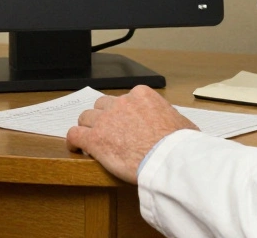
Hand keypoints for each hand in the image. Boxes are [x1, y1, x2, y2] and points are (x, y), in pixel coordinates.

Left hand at [65, 86, 197, 183]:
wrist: (168, 160)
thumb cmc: (178, 145)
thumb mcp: (183, 124)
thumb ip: (173, 118)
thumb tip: (178, 125)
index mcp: (142, 95)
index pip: (125, 98)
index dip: (122, 113)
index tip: (124, 123)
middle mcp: (121, 103)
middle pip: (103, 105)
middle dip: (104, 118)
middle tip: (108, 132)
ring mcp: (106, 120)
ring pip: (86, 118)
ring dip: (88, 128)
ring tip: (91, 140)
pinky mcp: (94, 139)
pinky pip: (75, 134)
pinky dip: (74, 141)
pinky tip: (76, 147)